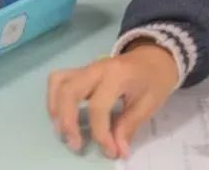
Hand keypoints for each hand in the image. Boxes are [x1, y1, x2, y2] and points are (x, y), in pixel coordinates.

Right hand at [47, 43, 178, 158]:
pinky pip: (59, 79)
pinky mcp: (81, 71)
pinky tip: (59, 114)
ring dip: (56, 108)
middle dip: (68, 121)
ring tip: (62, 131)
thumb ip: (129, 126)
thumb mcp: (149, 104)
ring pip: (58, 83)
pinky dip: (54, 97)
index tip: (110, 152)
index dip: (101, 133)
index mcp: (116, 75)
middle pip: (69, 92)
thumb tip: (118, 150)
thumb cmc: (154, 80)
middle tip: (75, 144)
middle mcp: (95, 69)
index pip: (98, 106)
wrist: (154, 57)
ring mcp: (86, 68)